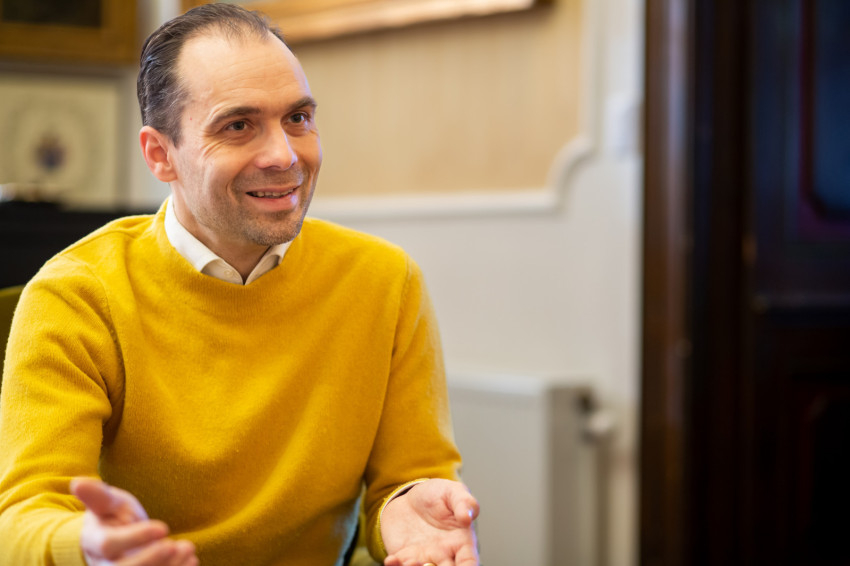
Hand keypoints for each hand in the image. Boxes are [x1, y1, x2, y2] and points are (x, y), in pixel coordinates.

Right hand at [71, 477, 197, 565]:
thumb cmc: (112, 517)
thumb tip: (77, 482)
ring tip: (188, 549)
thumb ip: (97, 495)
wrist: (116, 539)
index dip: (135, 538)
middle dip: (151, 560)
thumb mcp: (107, 503)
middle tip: (174, 545)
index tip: (164, 527)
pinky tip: (190, 560)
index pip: (109, 545)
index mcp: (94, 542)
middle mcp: (104, 565)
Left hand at [381, 479, 479, 565]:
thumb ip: (464, 502)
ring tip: (411, 562)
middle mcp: (444, 555)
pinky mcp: (403, 556)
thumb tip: (467, 518)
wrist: (410, 497)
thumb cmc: (438, 495)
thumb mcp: (453, 492)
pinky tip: (392, 560)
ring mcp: (423, 558)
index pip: (469, 562)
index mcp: (461, 542)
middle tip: (431, 565)